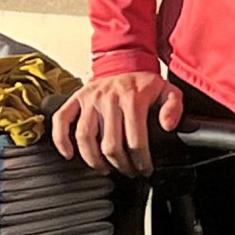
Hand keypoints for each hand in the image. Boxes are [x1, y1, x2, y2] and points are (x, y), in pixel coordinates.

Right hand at [51, 72, 183, 176]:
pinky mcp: (76, 99)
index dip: (141, 161)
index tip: (144, 169)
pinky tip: (69, 154)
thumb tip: (168, 125)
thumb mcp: (169, 90)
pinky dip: (61, 140)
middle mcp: (108, 99)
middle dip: (121, 165)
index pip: (135, 140)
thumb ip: (174, 107)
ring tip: (105, 169)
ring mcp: (89, 99)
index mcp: (132, 99)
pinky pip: (61, 120)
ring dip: (94, 160)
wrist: (124, 62)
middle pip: (110, 144)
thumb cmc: (145, 83)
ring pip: (85, 137)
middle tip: (128, 172)